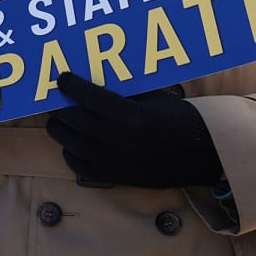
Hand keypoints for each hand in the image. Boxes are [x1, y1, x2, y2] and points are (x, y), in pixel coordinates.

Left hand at [45, 74, 222, 188]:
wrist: (199, 155)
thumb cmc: (178, 121)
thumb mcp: (151, 99)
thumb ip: (122, 95)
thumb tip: (94, 85)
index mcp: (127, 115)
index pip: (87, 96)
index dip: (71, 85)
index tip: (62, 79)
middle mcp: (115, 138)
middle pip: (73, 119)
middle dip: (61, 107)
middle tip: (56, 100)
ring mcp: (111, 160)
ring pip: (70, 142)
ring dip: (60, 128)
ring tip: (58, 120)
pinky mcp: (111, 176)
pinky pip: (78, 164)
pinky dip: (69, 152)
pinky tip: (71, 143)